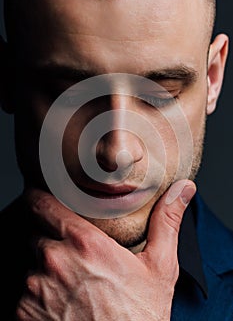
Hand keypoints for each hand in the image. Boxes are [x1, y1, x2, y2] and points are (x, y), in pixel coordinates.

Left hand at [16, 180, 195, 320]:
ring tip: (72, 283)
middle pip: (38, 235)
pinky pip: (24, 294)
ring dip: (45, 270)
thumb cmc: (141, 317)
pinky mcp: (24, 314)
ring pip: (32, 265)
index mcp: (84, 243)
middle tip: (74, 254)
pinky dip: (38, 296)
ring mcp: (36, 290)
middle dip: (51, 239)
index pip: (42, 204)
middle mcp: (55, 261)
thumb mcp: (160, 267)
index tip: (44, 200)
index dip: (40, 199)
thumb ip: (166, 222)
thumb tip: (183, 189)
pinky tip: (62, 305)